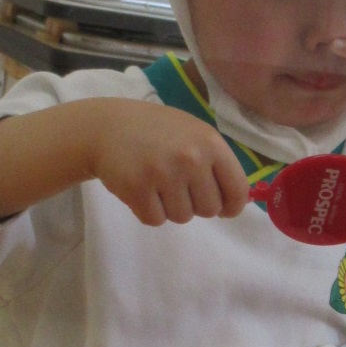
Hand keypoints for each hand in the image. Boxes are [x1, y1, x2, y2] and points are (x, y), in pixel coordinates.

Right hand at [89, 101, 248, 226]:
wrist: (108, 127)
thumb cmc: (157, 132)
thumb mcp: (194, 134)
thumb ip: (217, 164)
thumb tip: (237, 203)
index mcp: (211, 143)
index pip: (237, 190)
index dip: (232, 206)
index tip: (224, 209)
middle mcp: (190, 158)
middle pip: (209, 210)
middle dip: (196, 204)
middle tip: (179, 186)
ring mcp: (163, 174)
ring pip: (182, 217)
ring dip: (171, 207)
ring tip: (158, 184)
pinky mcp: (137, 189)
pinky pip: (155, 220)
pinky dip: (149, 211)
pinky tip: (142, 189)